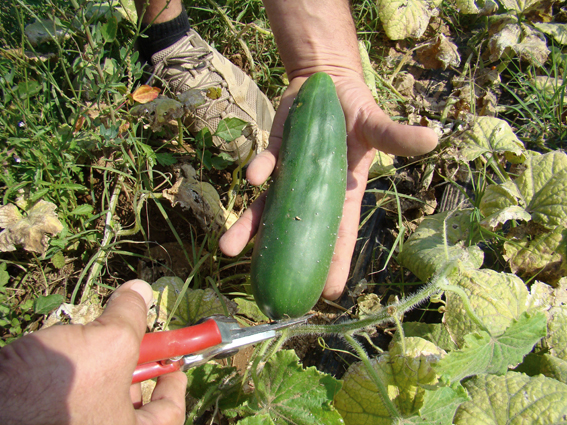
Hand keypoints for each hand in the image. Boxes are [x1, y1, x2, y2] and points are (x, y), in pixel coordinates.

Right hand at [0, 280, 186, 424]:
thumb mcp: (109, 343)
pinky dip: (76, 371)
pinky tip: (65, 350)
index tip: (177, 362)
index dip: (176, 382)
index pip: (168, 414)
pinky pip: (72, 396)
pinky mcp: (48, 416)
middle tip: (134, 341)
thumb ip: (131, 316)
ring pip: (100, 395)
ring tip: (94, 339)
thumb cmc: (60, 386)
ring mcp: (74, 424)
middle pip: (133, 403)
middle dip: (136, 366)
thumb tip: (140, 290)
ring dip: (102, 363)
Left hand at [219, 69, 437, 299]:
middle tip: (267, 292)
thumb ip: (397, 136)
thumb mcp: (377, 125)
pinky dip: (258, 171)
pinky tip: (251, 178)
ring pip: (267, 209)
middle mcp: (312, 192)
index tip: (326, 295)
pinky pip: (265, 167)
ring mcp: (290, 176)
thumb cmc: (356, 110)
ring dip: (248, 227)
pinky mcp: (275, 154)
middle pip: (296, 231)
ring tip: (228, 248)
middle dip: (282, 258)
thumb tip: (433, 137)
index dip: (333, 264)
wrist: (327, 82)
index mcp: (342, 193)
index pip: (338, 235)